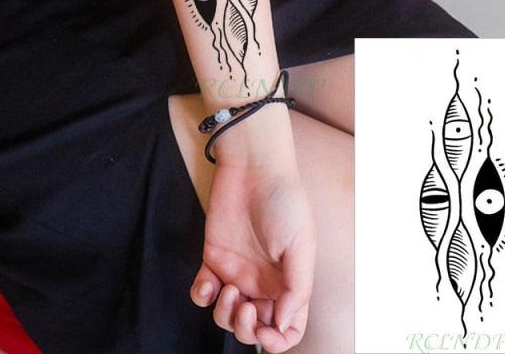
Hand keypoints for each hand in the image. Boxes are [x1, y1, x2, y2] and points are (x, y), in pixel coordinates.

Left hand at [189, 115, 315, 352]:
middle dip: (246, 329)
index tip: (266, 332)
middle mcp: (263, 282)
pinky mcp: (213, 258)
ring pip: (226, 315)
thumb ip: (296, 289)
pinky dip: (202, 298)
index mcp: (288, 282)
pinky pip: (203, 293)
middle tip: (243, 306)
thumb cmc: (284, 201)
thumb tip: (283, 325)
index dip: (278, 341)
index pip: (288, 327)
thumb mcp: (301, 245)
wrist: (254, 168)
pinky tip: (208, 284)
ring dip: (224, 314)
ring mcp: (237, 271)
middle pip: (254, 327)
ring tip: (227, 289)